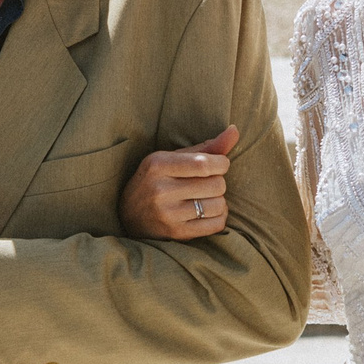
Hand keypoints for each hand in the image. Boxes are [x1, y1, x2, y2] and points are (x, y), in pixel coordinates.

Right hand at [118, 125, 238, 239]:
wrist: (128, 215)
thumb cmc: (157, 179)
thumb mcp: (172, 158)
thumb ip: (206, 147)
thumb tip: (235, 131)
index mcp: (158, 165)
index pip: (205, 164)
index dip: (222, 164)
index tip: (218, 165)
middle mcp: (161, 190)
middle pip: (216, 185)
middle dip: (219, 182)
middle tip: (207, 183)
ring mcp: (168, 214)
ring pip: (218, 205)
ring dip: (219, 200)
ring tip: (206, 197)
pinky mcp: (176, 233)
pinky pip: (216, 225)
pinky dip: (219, 216)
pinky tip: (207, 211)